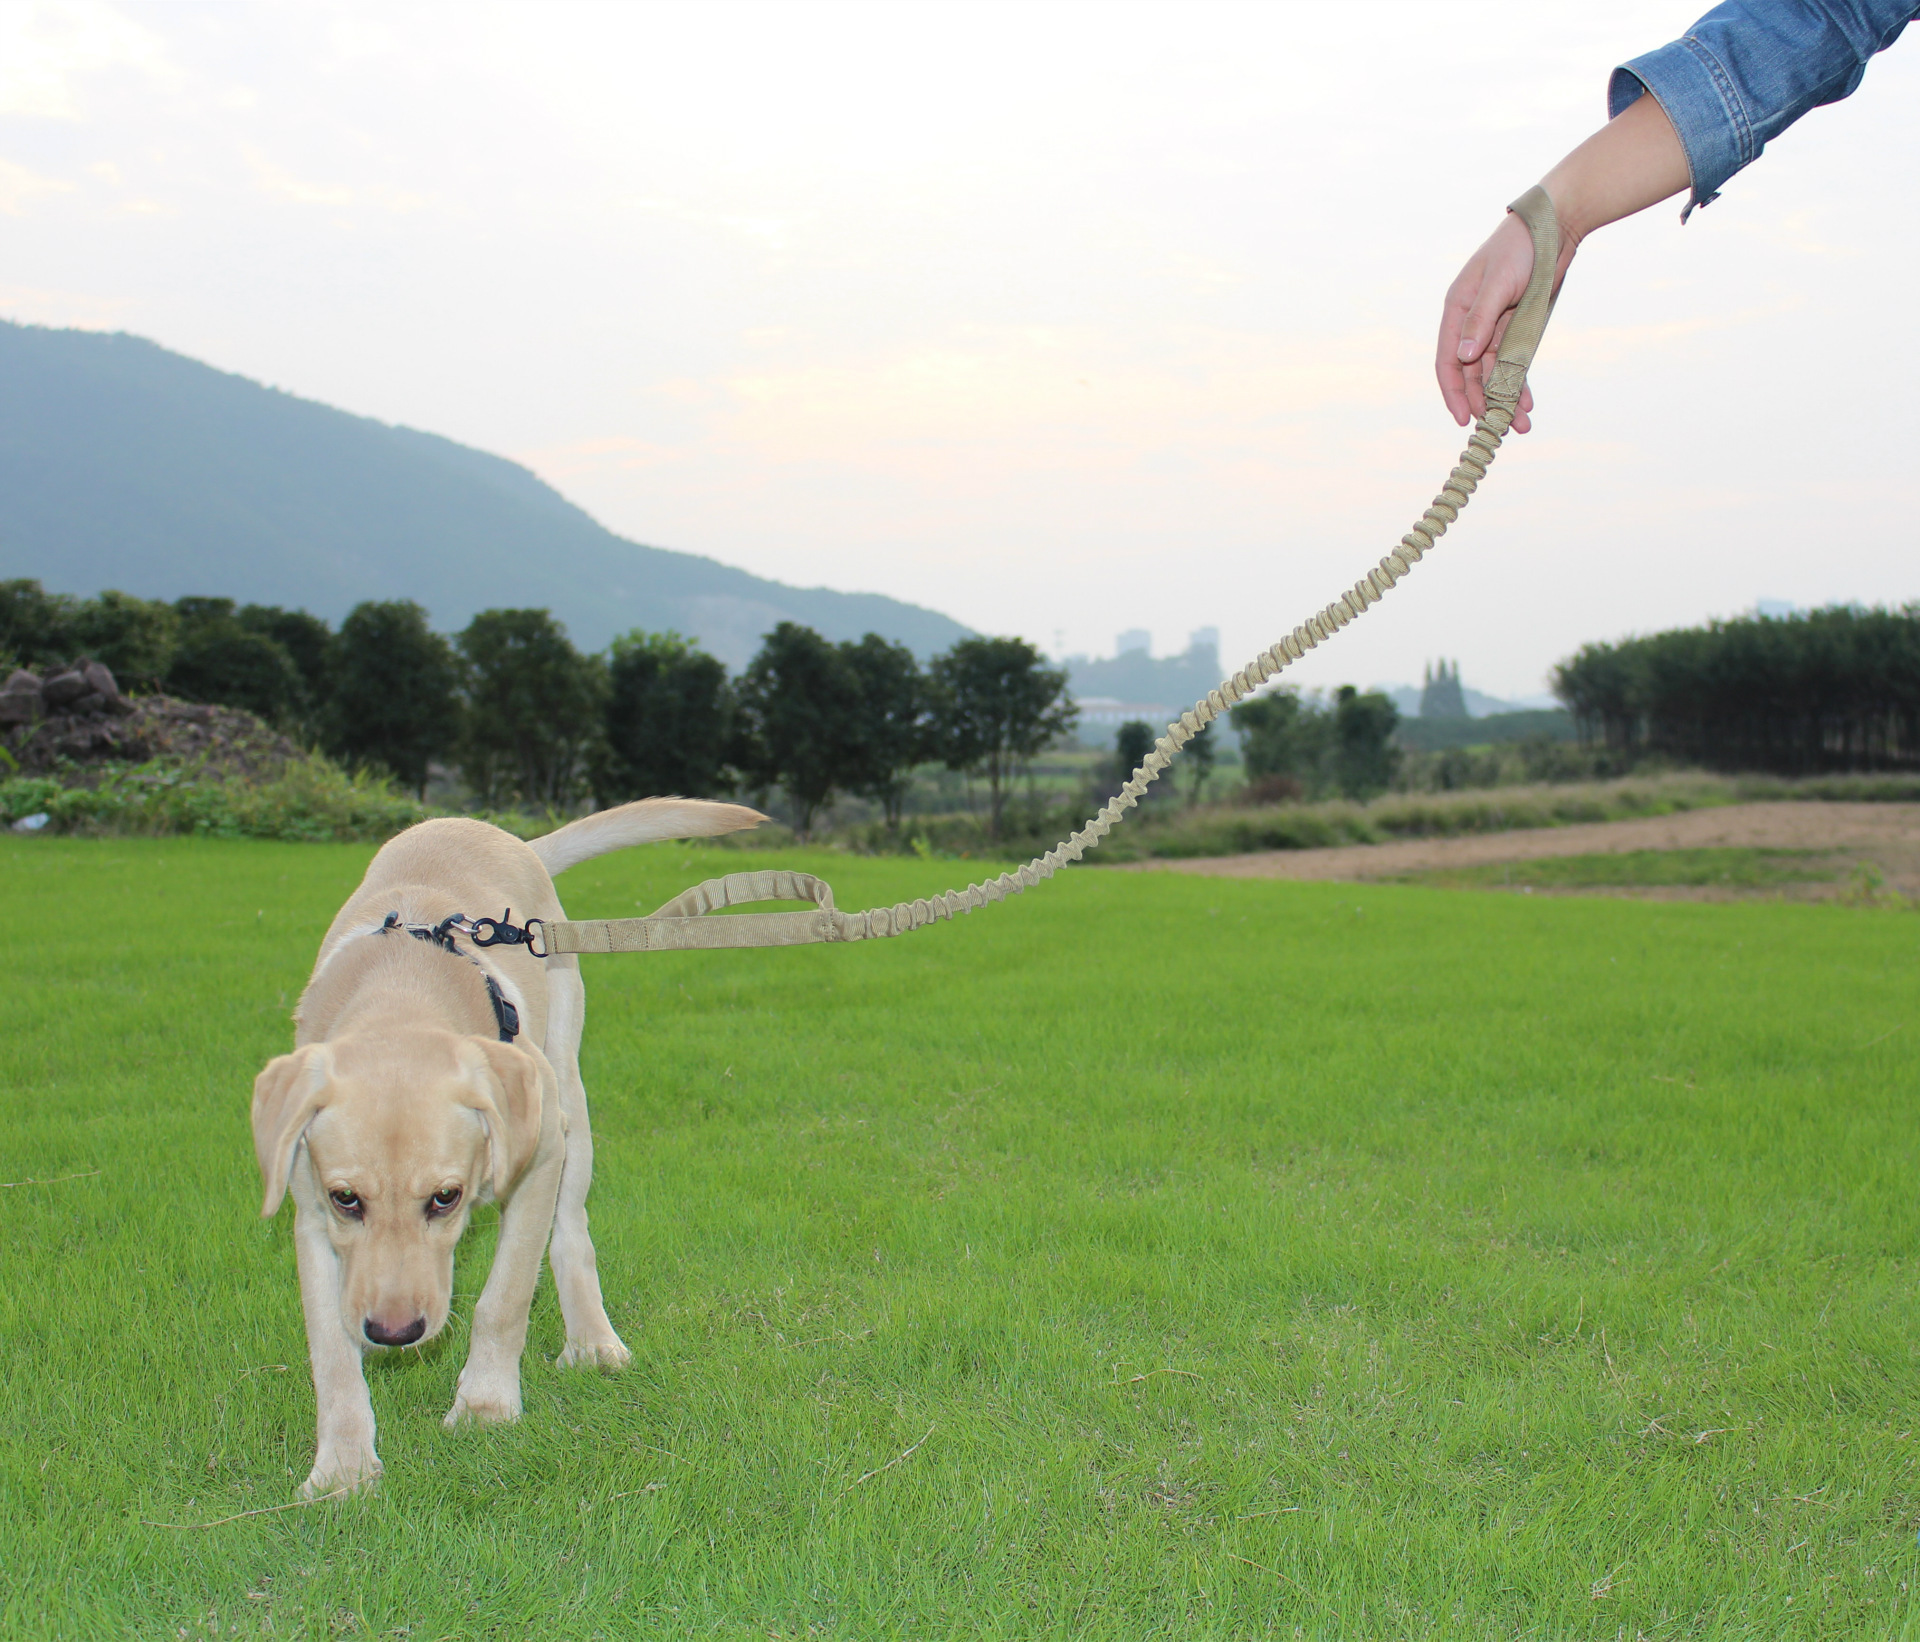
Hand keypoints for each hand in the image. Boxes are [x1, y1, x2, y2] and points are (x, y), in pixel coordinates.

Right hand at [1434, 91, 1687, 434]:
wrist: (1556, 225)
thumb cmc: (1521, 247)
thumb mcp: (1498, 283)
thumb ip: (1480, 320)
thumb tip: (1463, 357)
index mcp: (1458, 309)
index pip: (1448, 360)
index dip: (1453, 391)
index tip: (1463, 418)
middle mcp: (1473, 323)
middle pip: (1472, 373)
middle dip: (1483, 402)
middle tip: (1498, 429)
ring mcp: (1496, 328)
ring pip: (1496, 373)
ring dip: (1505, 399)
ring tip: (1521, 426)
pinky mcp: (1519, 328)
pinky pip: (1516, 364)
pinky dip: (1521, 384)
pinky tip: (1529, 405)